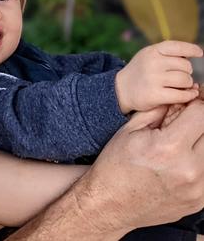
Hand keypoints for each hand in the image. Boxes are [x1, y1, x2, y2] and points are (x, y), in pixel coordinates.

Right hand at [78, 100, 203, 233]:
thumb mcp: (130, 131)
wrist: (109, 204)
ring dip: (200, 142)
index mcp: (168, 147)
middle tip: (187, 122)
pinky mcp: (200, 201)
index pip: (202, 114)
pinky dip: (198, 161)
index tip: (194, 101)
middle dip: (200, 122)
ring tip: (182, 142)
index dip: (198, 102)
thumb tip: (183, 99)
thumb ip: (160, 111)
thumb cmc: (115, 166)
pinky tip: (182, 160)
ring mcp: (197, 189)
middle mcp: (188, 169)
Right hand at [115, 40, 202, 112]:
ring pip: (185, 80)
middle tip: (178, 76)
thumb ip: (167, 54)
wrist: (120, 89)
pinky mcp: (154, 95)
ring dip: (186, 84)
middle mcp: (152, 63)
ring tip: (178, 85)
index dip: (191, 49)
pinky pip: (182, 95)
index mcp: (151, 51)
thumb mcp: (148, 56)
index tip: (199, 53)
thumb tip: (195, 54)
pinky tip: (187, 94)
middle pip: (185, 66)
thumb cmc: (140, 72)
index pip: (176, 46)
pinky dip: (188, 95)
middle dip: (186, 72)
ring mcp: (153, 79)